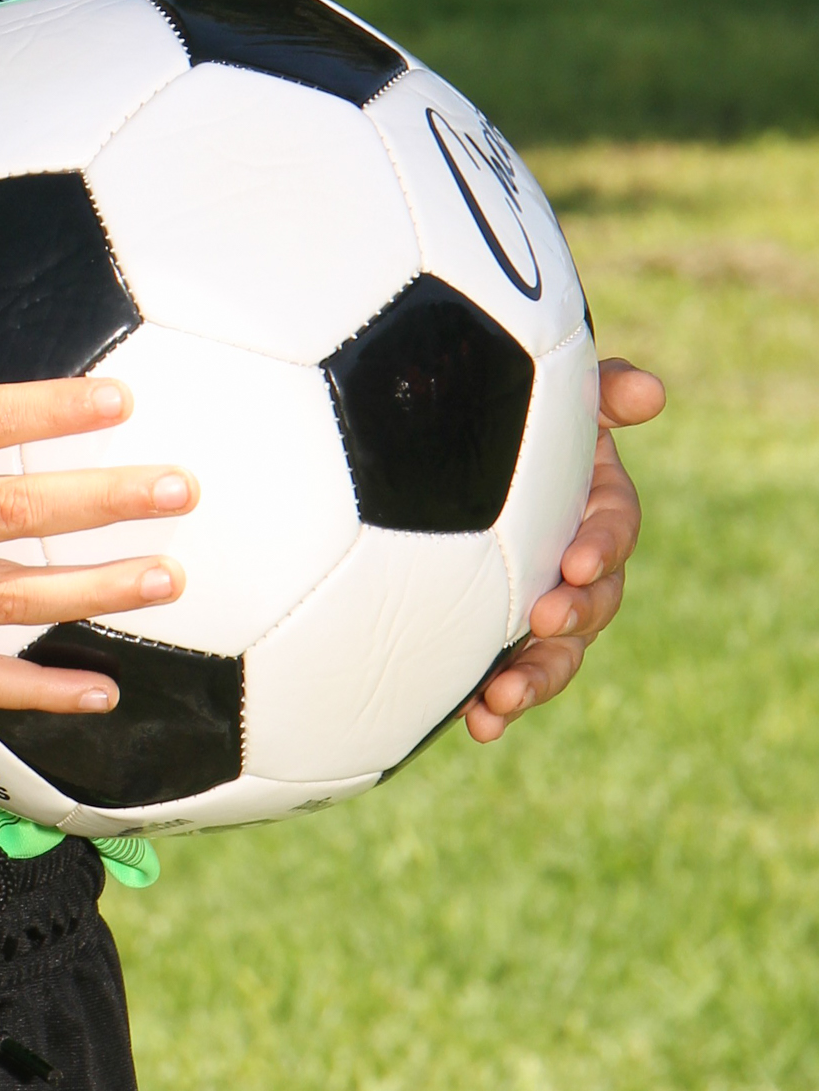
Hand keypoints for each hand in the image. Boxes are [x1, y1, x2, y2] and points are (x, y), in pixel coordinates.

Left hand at [465, 356, 665, 740]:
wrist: (464, 455)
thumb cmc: (524, 421)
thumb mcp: (562, 400)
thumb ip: (601, 392)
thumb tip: (651, 391)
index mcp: (597, 512)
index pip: (614, 531)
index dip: (601, 547)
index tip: (576, 560)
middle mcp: (579, 570)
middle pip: (594, 606)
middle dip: (572, 619)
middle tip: (544, 622)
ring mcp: (545, 610)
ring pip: (558, 657)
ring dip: (534, 681)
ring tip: (499, 699)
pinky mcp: (505, 640)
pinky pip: (510, 678)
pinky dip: (498, 705)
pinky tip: (476, 723)